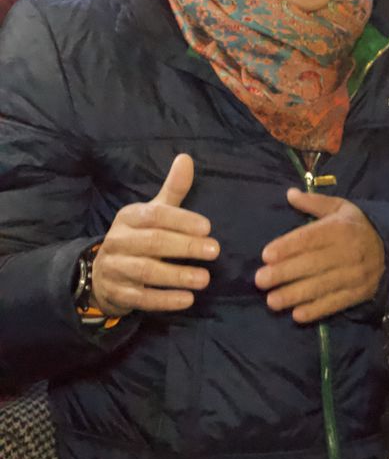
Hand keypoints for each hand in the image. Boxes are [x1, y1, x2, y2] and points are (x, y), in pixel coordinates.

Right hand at [91, 153, 217, 316]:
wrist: (103, 274)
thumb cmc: (139, 237)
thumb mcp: (153, 212)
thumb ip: (172, 190)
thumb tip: (186, 158)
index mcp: (129, 218)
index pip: (154, 215)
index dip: (181, 220)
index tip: (208, 227)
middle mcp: (118, 241)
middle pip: (152, 243)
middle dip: (185, 247)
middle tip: (215, 251)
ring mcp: (115, 268)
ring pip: (146, 272)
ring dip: (177, 276)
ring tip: (205, 279)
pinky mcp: (118, 293)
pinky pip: (141, 298)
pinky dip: (164, 300)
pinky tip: (188, 299)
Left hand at [256, 190, 384, 322]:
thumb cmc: (357, 227)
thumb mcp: (341, 208)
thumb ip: (314, 203)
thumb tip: (290, 194)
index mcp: (341, 228)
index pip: (311, 238)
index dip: (288, 247)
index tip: (266, 255)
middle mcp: (349, 251)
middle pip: (312, 263)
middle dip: (284, 273)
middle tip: (260, 280)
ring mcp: (355, 274)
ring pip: (321, 286)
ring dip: (295, 295)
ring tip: (272, 301)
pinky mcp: (359, 292)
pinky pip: (336, 303)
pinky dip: (317, 310)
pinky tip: (297, 315)